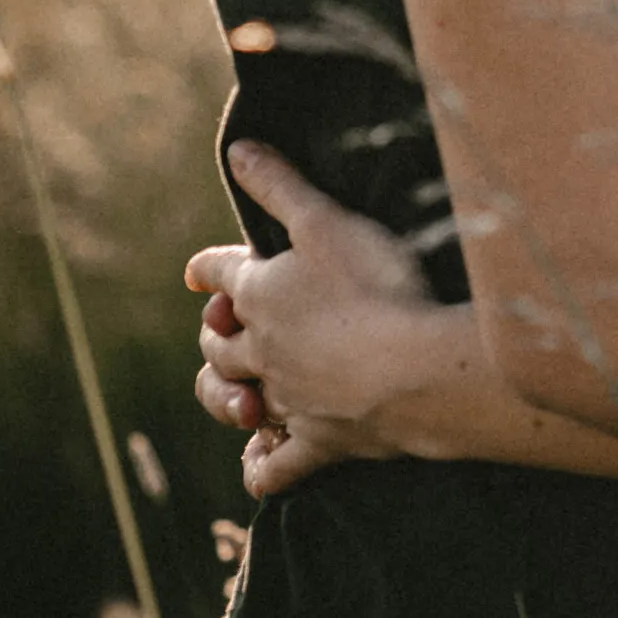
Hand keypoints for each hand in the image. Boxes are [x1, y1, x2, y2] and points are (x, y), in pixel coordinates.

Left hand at [186, 142, 439, 492]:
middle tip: (225, 328)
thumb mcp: (328, 221)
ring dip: (226, 397)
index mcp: (260, 296)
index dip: (208, 269)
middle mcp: (263, 352)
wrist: (417, 370)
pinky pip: (275, 467)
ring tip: (238, 394)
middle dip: (216, 335)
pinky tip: (262, 457)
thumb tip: (236, 149)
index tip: (200, 272)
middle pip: (219, 345)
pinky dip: (263, 464)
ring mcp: (289, 402)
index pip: (218, 274)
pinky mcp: (320, 444)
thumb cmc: (377, 287)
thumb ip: (282, 187)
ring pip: (236, 404)